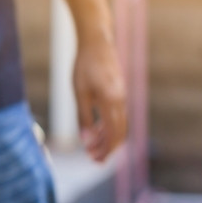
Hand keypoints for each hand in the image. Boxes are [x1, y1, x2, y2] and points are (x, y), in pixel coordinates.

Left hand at [73, 29, 126, 162]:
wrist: (96, 42)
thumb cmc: (84, 66)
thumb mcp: (79, 93)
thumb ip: (82, 117)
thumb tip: (85, 141)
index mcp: (111, 101)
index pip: (112, 133)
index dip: (105, 149)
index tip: (95, 160)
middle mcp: (121, 100)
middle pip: (119, 132)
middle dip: (108, 148)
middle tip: (95, 160)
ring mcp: (122, 95)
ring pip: (120, 124)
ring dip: (108, 138)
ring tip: (93, 148)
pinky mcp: (119, 92)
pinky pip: (117, 114)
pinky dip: (108, 126)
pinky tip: (96, 130)